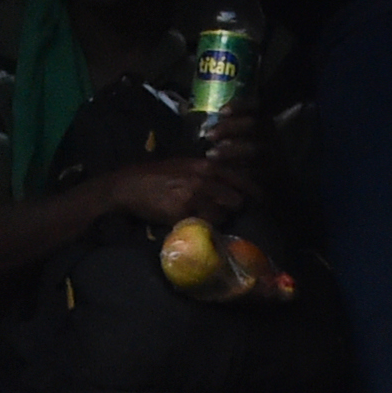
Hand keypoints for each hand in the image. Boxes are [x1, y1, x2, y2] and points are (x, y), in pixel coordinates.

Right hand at [104, 148, 254, 228]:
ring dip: (222, 220)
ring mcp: (194, 196)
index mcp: (206, 165)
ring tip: (214, 222)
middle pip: (237, 199)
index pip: (241, 179)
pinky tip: (201, 227)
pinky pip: (205, 224)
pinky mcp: (183, 212)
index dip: (254, 192)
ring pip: (224, 214)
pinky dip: (207, 228)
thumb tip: (229, 182)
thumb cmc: (157, 175)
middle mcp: (204, 178)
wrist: (130, 185)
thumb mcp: (185, 165)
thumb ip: (207, 172)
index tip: (261, 201)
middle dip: (237, 209)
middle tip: (233, 216)